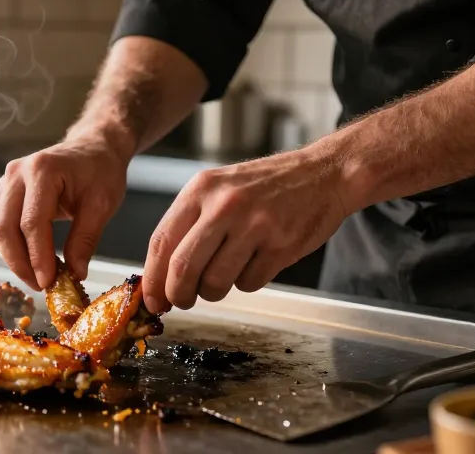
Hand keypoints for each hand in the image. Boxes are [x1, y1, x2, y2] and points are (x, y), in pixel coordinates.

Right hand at [0, 137, 130, 289]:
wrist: (93, 148)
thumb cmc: (100, 172)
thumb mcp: (102, 205)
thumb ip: (85, 239)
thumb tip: (74, 274)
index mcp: (43, 170)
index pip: (32, 223)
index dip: (38, 257)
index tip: (49, 283)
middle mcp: (17, 173)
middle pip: (4, 228)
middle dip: (19, 263)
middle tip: (41, 286)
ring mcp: (6, 181)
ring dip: (13, 258)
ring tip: (39, 275)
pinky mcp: (4, 192)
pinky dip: (12, 247)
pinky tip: (32, 259)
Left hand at [142, 148, 351, 312]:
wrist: (322, 173)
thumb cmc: (264, 186)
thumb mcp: (217, 188)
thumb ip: (188, 224)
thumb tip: (161, 274)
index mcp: (200, 190)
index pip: (161, 241)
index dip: (152, 278)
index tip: (151, 299)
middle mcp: (224, 205)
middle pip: (183, 267)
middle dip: (178, 295)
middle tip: (182, 301)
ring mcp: (254, 225)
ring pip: (215, 282)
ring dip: (213, 292)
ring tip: (223, 276)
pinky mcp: (281, 245)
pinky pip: (249, 284)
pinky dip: (246, 283)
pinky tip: (254, 262)